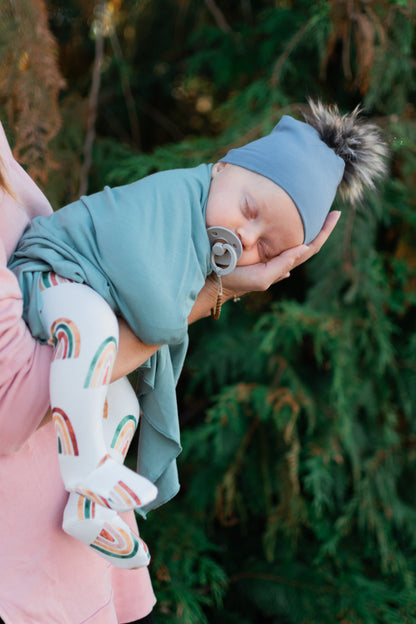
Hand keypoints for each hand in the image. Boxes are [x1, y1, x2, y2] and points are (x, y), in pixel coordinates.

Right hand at [221, 210, 340, 297]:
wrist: (213, 281)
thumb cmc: (235, 280)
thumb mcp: (261, 277)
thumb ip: (281, 265)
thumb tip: (303, 248)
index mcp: (283, 265)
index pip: (310, 246)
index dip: (324, 231)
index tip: (335, 213)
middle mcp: (280, 260)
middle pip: (307, 242)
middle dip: (321, 227)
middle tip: (333, 210)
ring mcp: (269, 255)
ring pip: (295, 240)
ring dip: (307, 227)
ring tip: (316, 211)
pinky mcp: (258, 249)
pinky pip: (279, 238)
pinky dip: (289, 229)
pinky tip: (291, 221)